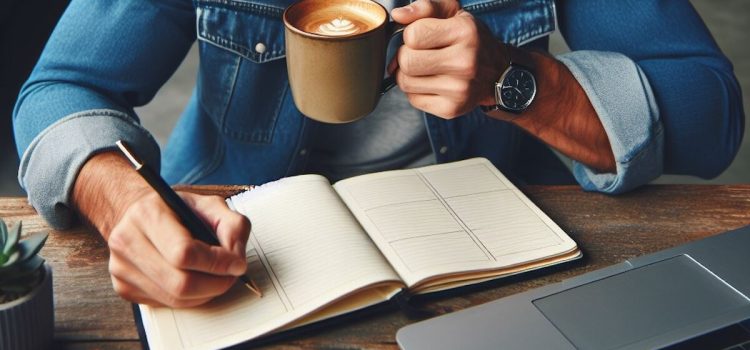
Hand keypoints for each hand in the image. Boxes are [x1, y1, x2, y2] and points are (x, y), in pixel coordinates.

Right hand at [73, 152, 250, 306]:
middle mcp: (127, 242)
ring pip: (175, 299)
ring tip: (216, 276)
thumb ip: (233, 225)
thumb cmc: (176, 210)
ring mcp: (121, 268)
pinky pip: (167, 304)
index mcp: (147, 214)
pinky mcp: (124, 288)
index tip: (237, 264)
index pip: (184, 253)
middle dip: (216, 284)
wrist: (139, 216)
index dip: (217, 263)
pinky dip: (190, 297)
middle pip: (180, 284)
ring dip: (206, 293)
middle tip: (231, 275)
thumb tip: (236, 259)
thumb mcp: (210, 205)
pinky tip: (194, 279)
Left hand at [389, 0, 504, 117]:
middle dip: (406, 55)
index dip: (411, 35)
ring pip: (405, 82)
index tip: (423, 36)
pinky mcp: (451, 109)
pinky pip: (413, 99)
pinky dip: (416, 91)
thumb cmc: (471, 40)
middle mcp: (465, 63)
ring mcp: (459, 89)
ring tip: (426, 68)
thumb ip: (425, 7)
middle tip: (421, 54)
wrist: (498, 73)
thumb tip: (397, 15)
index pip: (412, 35)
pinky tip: (432, 83)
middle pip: (406, 61)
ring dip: (408, 74)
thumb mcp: (454, 13)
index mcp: (465, 33)